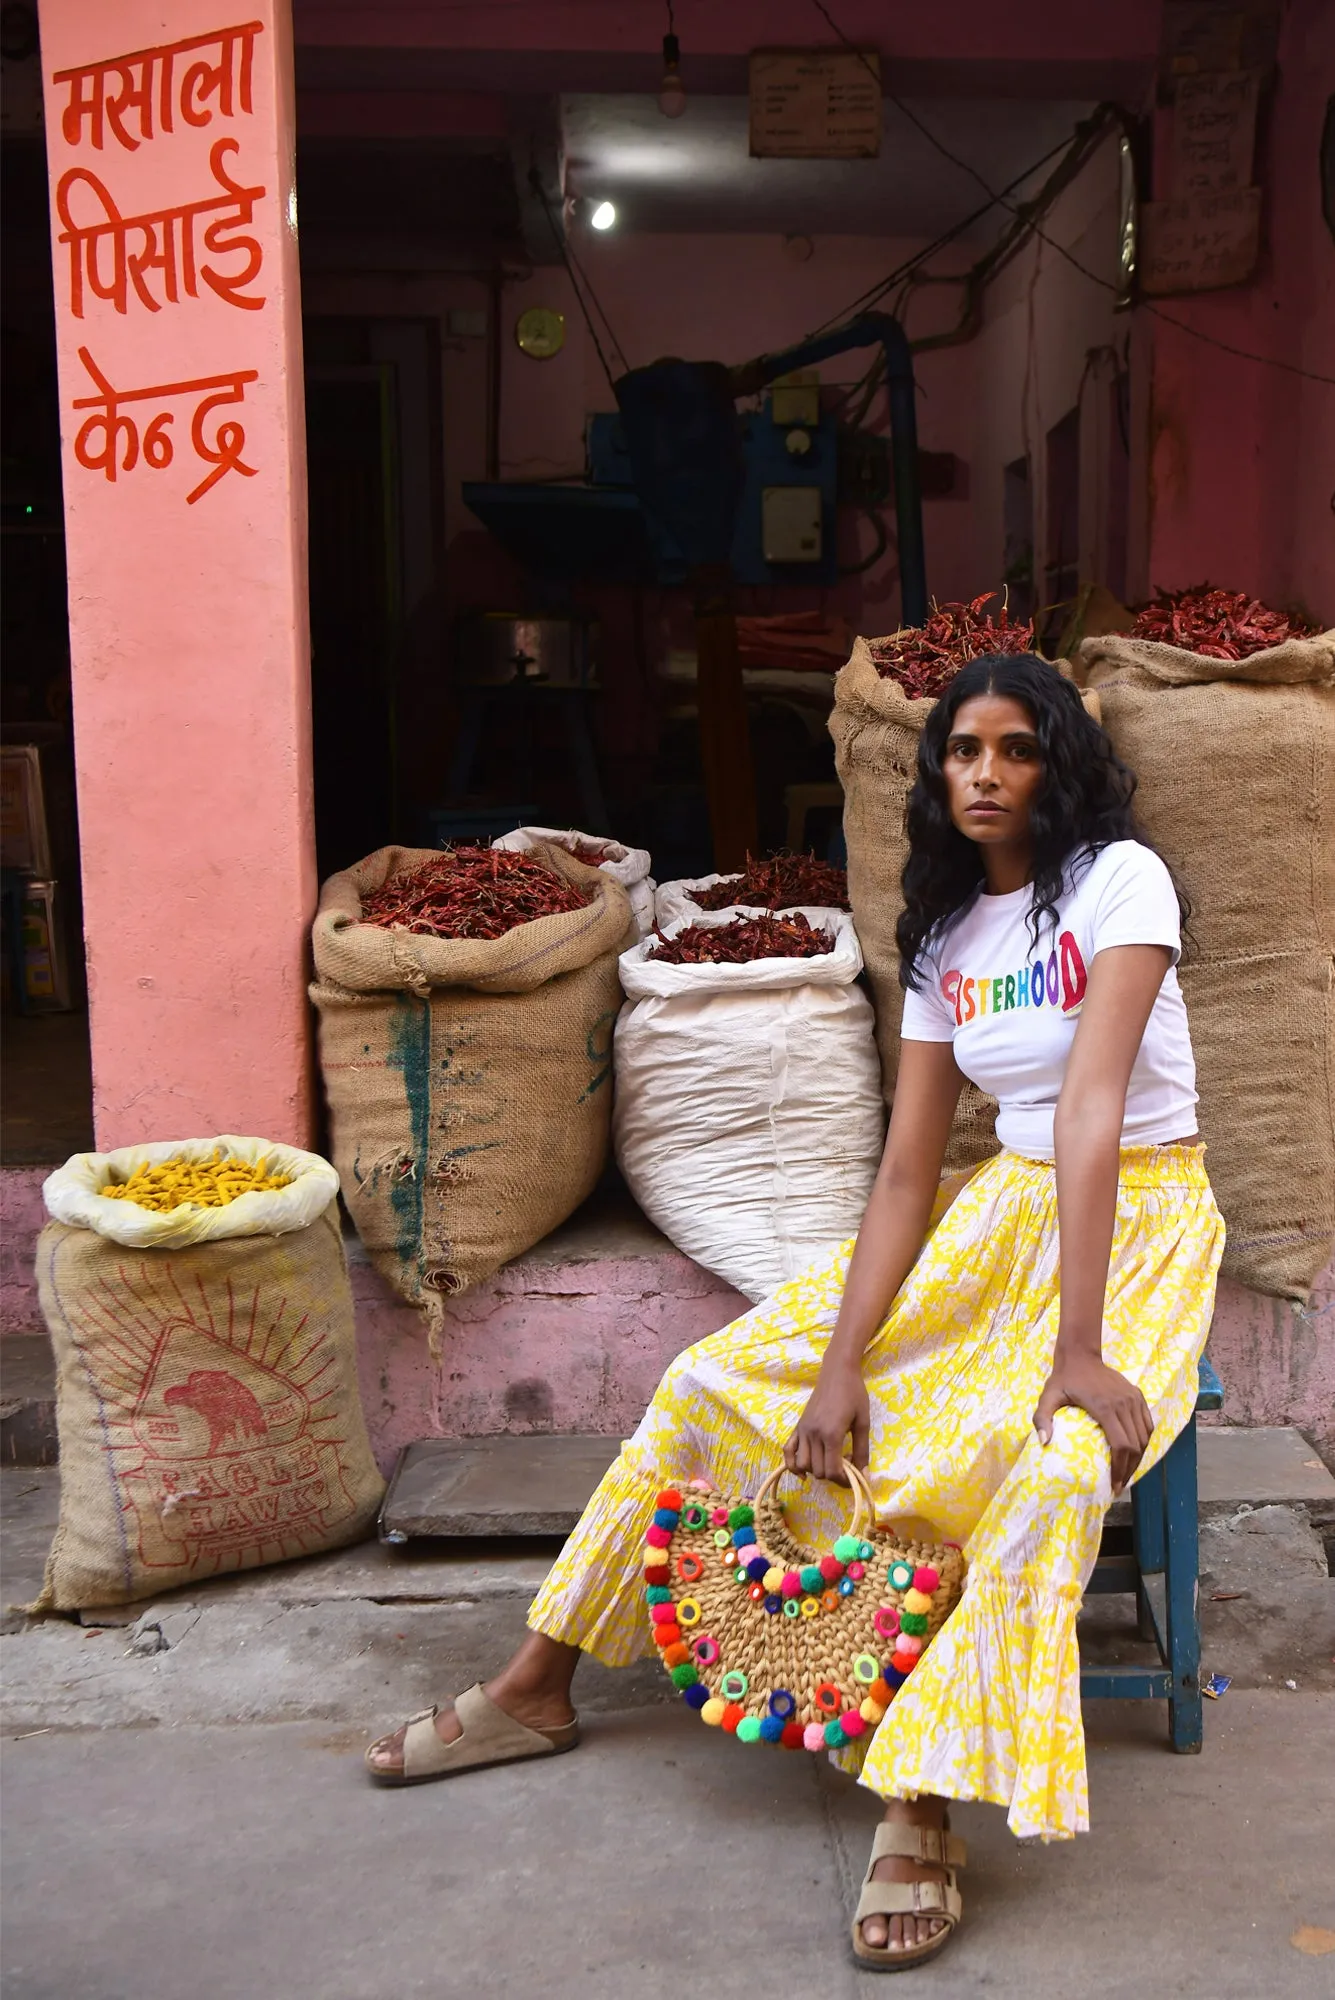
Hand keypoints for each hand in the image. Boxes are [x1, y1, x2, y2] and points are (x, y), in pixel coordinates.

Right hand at [784, 1358, 869, 1483]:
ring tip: (830, 1462)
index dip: (843, 1481)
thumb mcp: (863, 1422)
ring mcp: (803, 1431)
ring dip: (817, 1471)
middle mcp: (813, 1435)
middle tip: (846, 1466)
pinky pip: (788, 1451)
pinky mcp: (798, 1427)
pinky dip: (792, 1465)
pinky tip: (803, 1472)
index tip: (853, 1477)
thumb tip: (863, 1475)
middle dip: (833, 1475)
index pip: (832, 1471)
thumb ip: (862, 1450)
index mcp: (831, 1434)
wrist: (837, 1372)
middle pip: (818, 1471)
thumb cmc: (854, 1394)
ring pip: (803, 1465)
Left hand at [1033, 1351, 1153, 1495]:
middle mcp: (1124, 1404)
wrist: (1080, 1355)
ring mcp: (1133, 1399)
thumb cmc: (1063, 1379)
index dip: (1120, 1468)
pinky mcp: (1137, 1395)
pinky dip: (1144, 1441)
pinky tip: (1135, 1453)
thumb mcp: (1048, 1397)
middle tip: (1119, 1485)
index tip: (1114, 1485)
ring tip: (1126, 1473)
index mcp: (1104, 1407)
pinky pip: (1147, 1424)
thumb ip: (1042, 1418)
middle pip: (1136, 1445)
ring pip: (1144, 1436)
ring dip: (1139, 1458)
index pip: (1121, 1445)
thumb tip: (1043, 1442)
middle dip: (1129, 1469)